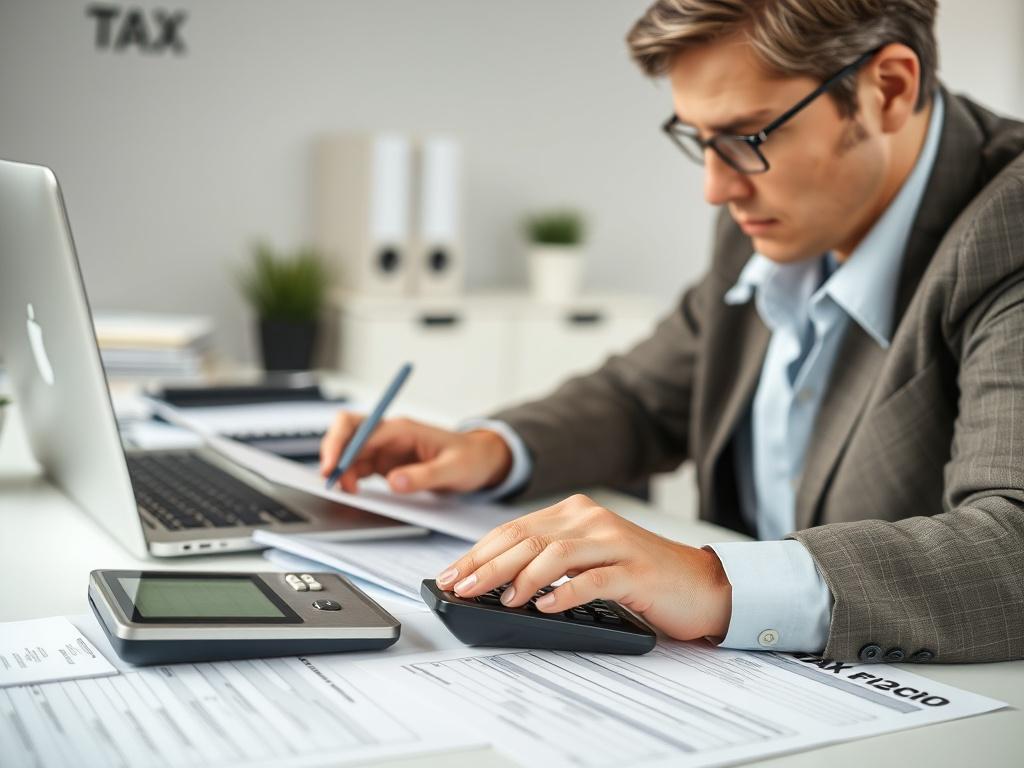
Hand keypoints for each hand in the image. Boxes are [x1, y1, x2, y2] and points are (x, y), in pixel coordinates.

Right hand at [319, 412, 512, 494]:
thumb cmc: (470, 458)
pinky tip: (351, 491)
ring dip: (341, 468)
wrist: (480, 461)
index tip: (333, 469)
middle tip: (327, 478)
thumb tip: (395, 482)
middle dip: (333, 451)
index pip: (362, 430)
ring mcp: (386, 449)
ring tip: (344, 492)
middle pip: (348, 432)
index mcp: (403, 429)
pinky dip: (350, 476)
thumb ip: (424, 476)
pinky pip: (360, 466)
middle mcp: (390, 435)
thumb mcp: (453, 469)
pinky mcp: (386, 464)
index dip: (343, 448)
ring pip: (350, 451)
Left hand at [436, 494, 732, 640]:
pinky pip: (594, 579)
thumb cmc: (639, 576)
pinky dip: (565, 593)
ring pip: (555, 554)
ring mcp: (616, 542)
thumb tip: (492, 581)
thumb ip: (547, 562)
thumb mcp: (586, 561)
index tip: (451, 575)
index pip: (514, 529)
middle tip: (460, 588)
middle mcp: (593, 520)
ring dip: (522, 578)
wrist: (700, 584)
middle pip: (527, 540)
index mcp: (576, 513)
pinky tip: (545, 607)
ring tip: (502, 600)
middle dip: (487, 566)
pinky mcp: (636, 570)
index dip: (478, 553)